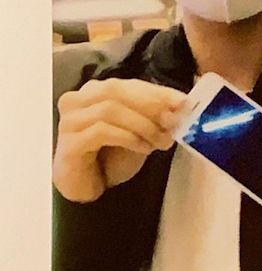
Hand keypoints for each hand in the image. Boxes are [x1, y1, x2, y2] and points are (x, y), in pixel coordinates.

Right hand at [54, 77, 186, 201]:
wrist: (86, 187)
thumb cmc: (110, 157)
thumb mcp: (138, 132)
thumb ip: (152, 117)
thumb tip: (180, 106)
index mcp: (94, 91)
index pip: (128, 84)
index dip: (156, 91)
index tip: (182, 102)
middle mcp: (77, 100)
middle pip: (115, 90)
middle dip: (150, 105)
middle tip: (173, 121)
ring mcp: (70, 121)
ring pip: (109, 110)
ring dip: (142, 124)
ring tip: (161, 140)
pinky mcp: (69, 143)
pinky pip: (101, 132)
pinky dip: (128, 137)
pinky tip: (144, 148)